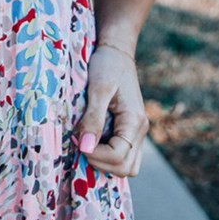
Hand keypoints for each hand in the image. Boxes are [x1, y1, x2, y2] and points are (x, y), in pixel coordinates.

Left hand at [74, 42, 149, 177]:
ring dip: (105, 162)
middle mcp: (140, 130)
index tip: (78, 141)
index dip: (95, 155)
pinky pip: (123, 154)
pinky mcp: (129, 130)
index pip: (118, 157)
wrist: (116, 51)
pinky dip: (107, 156)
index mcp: (135, 121)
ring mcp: (136, 132)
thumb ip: (93, 118)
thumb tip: (86, 147)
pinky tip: (91, 141)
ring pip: (127, 165)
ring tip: (86, 144)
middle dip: (100, 162)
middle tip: (81, 145)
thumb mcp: (98, 89)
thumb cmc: (107, 65)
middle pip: (126, 168)